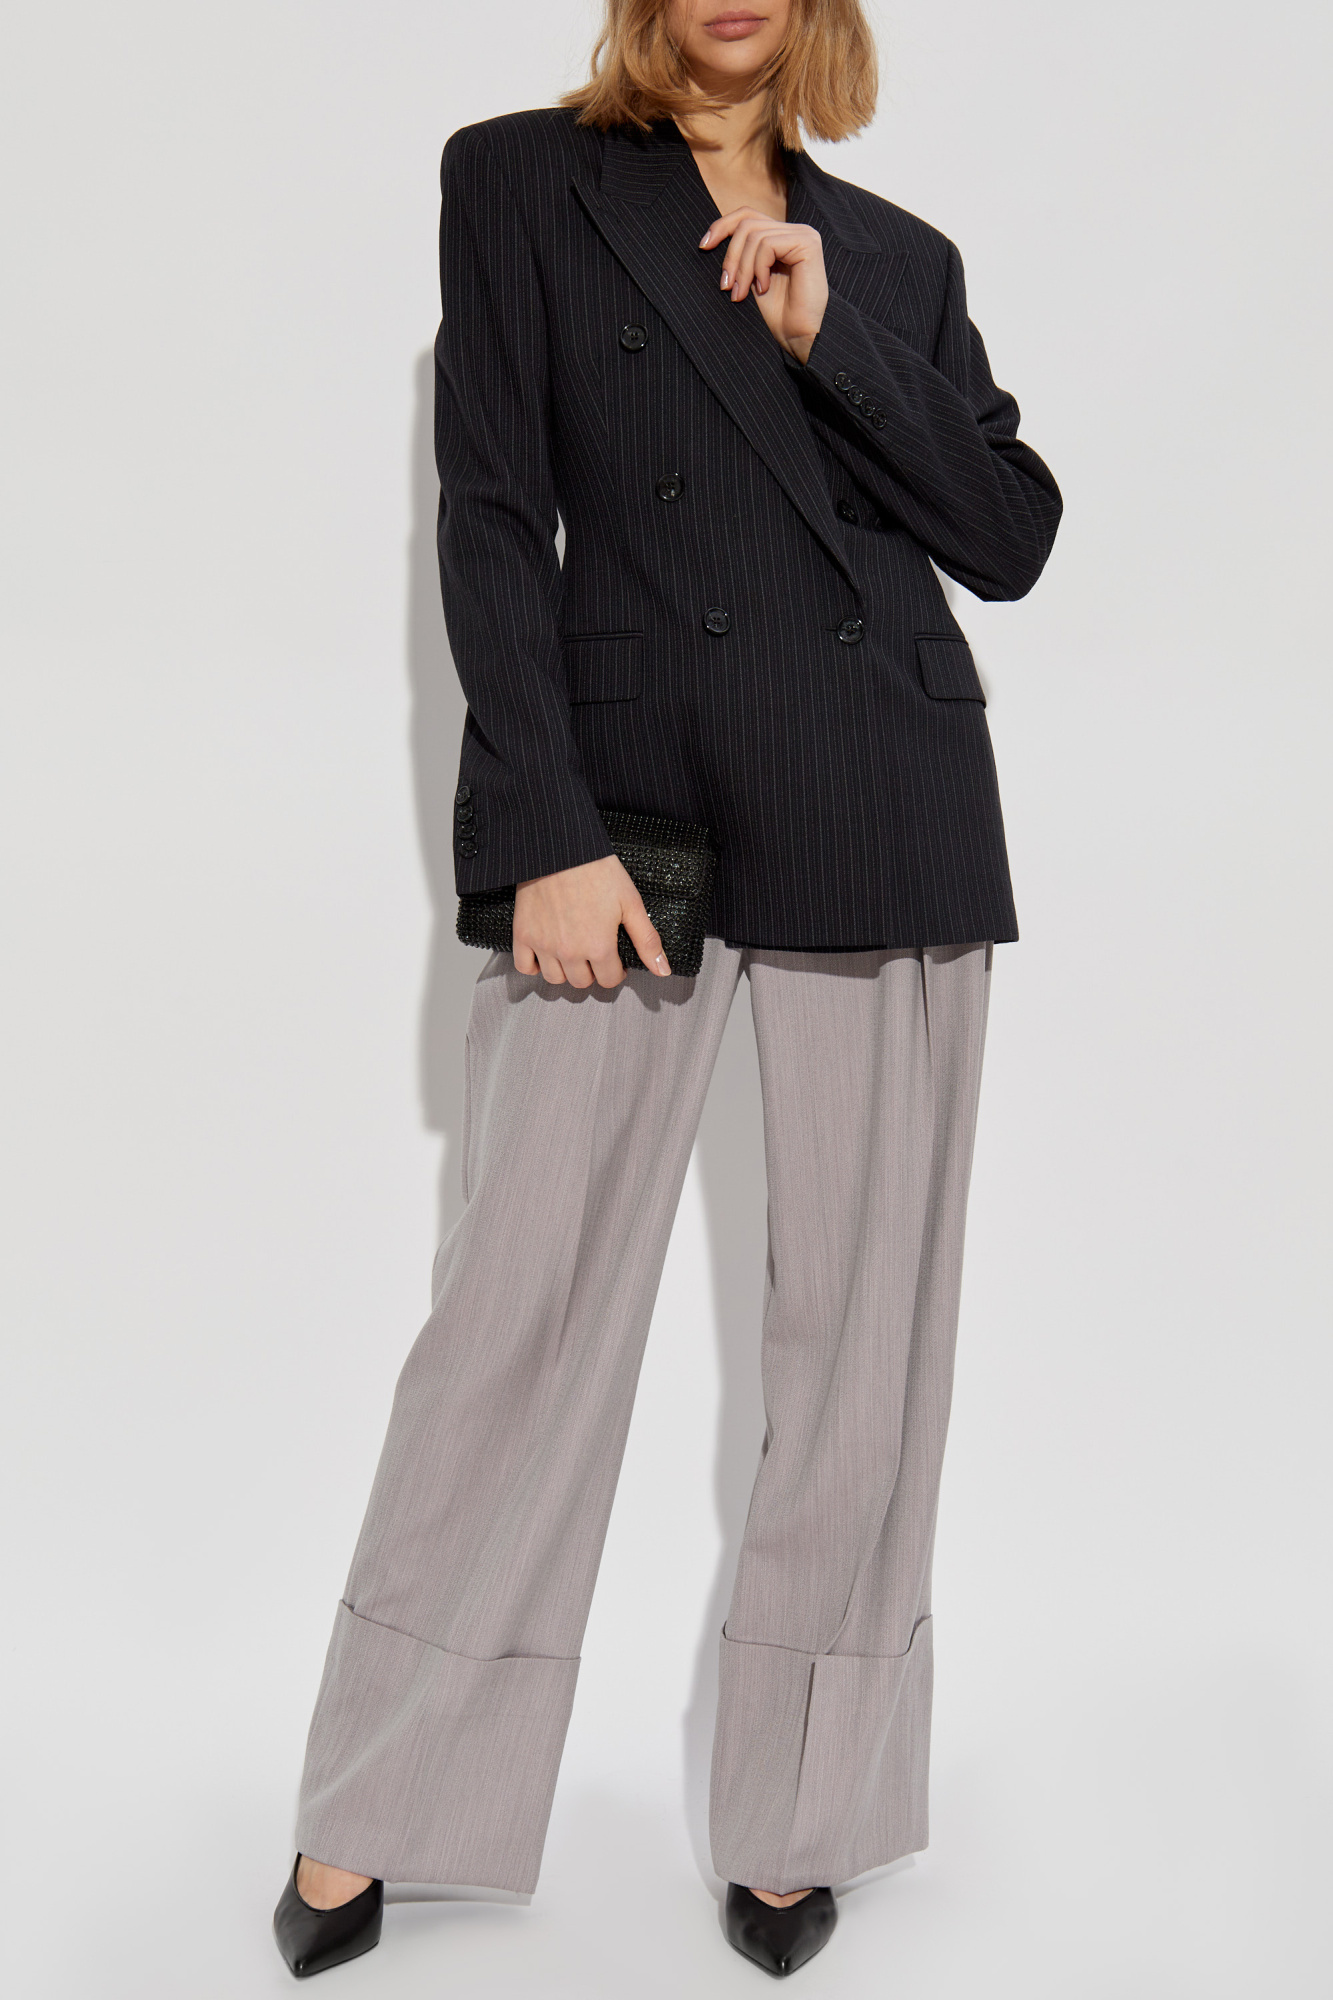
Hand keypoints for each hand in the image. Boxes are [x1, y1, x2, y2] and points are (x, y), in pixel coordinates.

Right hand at [513, 854, 670, 987]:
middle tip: (595, 952)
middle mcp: (569, 951)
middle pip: (582, 982)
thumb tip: (663, 969)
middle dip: (593, 971)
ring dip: (566, 971)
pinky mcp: (524, 934)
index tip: (615, 959)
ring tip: (573, 953)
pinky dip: (535, 966)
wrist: (561, 848)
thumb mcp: (631, 903)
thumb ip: (647, 940)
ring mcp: (544, 944)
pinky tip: (547, 954)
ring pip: (556, 979)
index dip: (617, 971)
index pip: (609, 980)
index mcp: (598, 946)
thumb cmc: (596, 869)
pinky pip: (525, 967)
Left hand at [699, 208, 828, 363]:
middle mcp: (795, 231)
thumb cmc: (777, 315)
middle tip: (726, 286)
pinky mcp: (808, 244)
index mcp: (781, 236)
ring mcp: (803, 235)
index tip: (704, 247)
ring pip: (755, 235)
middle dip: (731, 256)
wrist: (799, 338)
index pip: (747, 215)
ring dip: (742, 268)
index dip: (722, 226)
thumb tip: (711, 236)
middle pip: (747, 224)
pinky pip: (768, 245)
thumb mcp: (751, 278)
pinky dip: (759, 268)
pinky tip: (764, 289)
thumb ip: (741, 254)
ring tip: (741, 294)